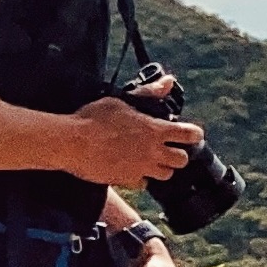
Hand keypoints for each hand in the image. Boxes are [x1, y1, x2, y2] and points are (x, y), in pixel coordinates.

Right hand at [69, 94, 198, 188]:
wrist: (72, 143)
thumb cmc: (94, 119)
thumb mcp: (122, 100)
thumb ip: (148, 93)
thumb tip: (168, 82)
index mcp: (154, 130)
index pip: (189, 134)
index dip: (194, 134)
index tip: (192, 134)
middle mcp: (152, 152)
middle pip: (182, 160)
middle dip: (179, 154)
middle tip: (168, 148)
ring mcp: (141, 168)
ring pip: (167, 175)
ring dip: (163, 167)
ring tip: (152, 159)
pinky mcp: (127, 181)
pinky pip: (144, 184)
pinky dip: (143, 178)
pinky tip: (133, 169)